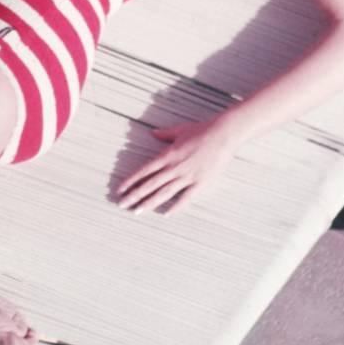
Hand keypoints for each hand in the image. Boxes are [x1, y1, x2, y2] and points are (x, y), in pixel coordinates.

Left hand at [115, 117, 239, 213]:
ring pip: (164, 193)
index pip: (144, 171)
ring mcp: (187, 176)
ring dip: (149, 203)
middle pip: (150, 184)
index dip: (131, 181)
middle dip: (135, 195)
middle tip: (122, 205)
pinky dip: (176, 207)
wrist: (223, 135)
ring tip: (137, 211)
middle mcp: (174, 168)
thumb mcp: (179, 131)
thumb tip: (152, 133)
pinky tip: (166, 214)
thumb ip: (164, 135)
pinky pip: (186, 198)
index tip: (120, 190)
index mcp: (167, 155)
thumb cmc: (201, 130)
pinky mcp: (200, 183)